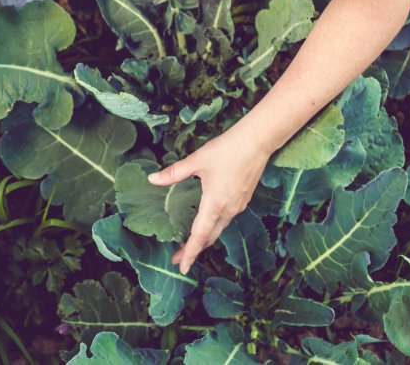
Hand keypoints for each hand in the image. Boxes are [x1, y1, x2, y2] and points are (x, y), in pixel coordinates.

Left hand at [147, 126, 273, 273]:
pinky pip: (226, 219)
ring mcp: (238, 206)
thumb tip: (152, 179)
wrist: (257, 141)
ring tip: (189, 243)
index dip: (190, 253)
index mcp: (214, 204)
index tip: (181, 267)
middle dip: (194, 250)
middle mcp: (228, 210)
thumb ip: (174, 173)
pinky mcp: (243, 199)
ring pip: (219, 229)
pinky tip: (206, 222)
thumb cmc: (227, 150)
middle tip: (178, 258)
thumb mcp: (197, 161)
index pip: (199, 236)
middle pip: (209, 237)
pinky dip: (214, 227)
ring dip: (204, 238)